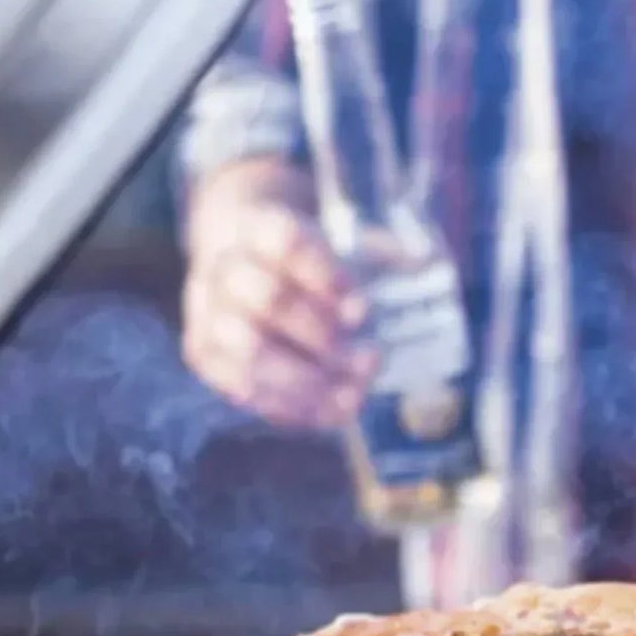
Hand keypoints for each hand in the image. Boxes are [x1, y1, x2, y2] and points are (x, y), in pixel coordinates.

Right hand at [182, 158, 374, 428]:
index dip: (326, 276)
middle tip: (369, 357)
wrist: (244, 263)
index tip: (364, 310)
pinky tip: (334, 410)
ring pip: (250, 351)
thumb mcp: (341, 241)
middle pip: (268, 299)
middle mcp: (223, 266)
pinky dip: (293, 406)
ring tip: (357, 392)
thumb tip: (431, 261)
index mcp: (257, 224)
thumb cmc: (306, 259)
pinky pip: (244, 388)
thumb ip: (383, 253)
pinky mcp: (205, 354)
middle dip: (322, 336)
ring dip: (309, 379)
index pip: (286, 241)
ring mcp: (207, 312)